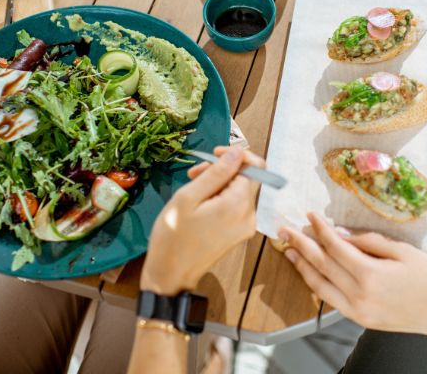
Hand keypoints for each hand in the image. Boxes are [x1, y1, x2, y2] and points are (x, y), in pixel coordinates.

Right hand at [140, 146, 263, 294]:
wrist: (170, 275)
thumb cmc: (173, 236)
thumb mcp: (188, 198)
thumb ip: (216, 173)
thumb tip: (237, 152)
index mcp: (238, 205)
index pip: (256, 167)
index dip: (236, 155)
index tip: (214, 154)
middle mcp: (249, 216)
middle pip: (247, 179)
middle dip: (223, 170)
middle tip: (195, 173)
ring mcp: (245, 227)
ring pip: (239, 191)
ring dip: (219, 184)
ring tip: (193, 188)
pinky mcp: (238, 233)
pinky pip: (235, 206)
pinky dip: (220, 198)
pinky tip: (199, 203)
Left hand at [279, 212, 426, 337]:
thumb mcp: (402, 251)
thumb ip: (368, 241)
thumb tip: (339, 233)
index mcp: (370, 275)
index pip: (335, 247)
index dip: (320, 229)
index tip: (310, 215)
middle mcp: (359, 295)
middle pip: (321, 265)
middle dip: (301, 245)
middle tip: (285, 230)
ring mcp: (358, 311)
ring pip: (320, 286)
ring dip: (302, 266)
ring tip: (289, 251)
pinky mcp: (360, 320)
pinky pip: (330, 300)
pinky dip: (317, 284)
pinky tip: (310, 273)